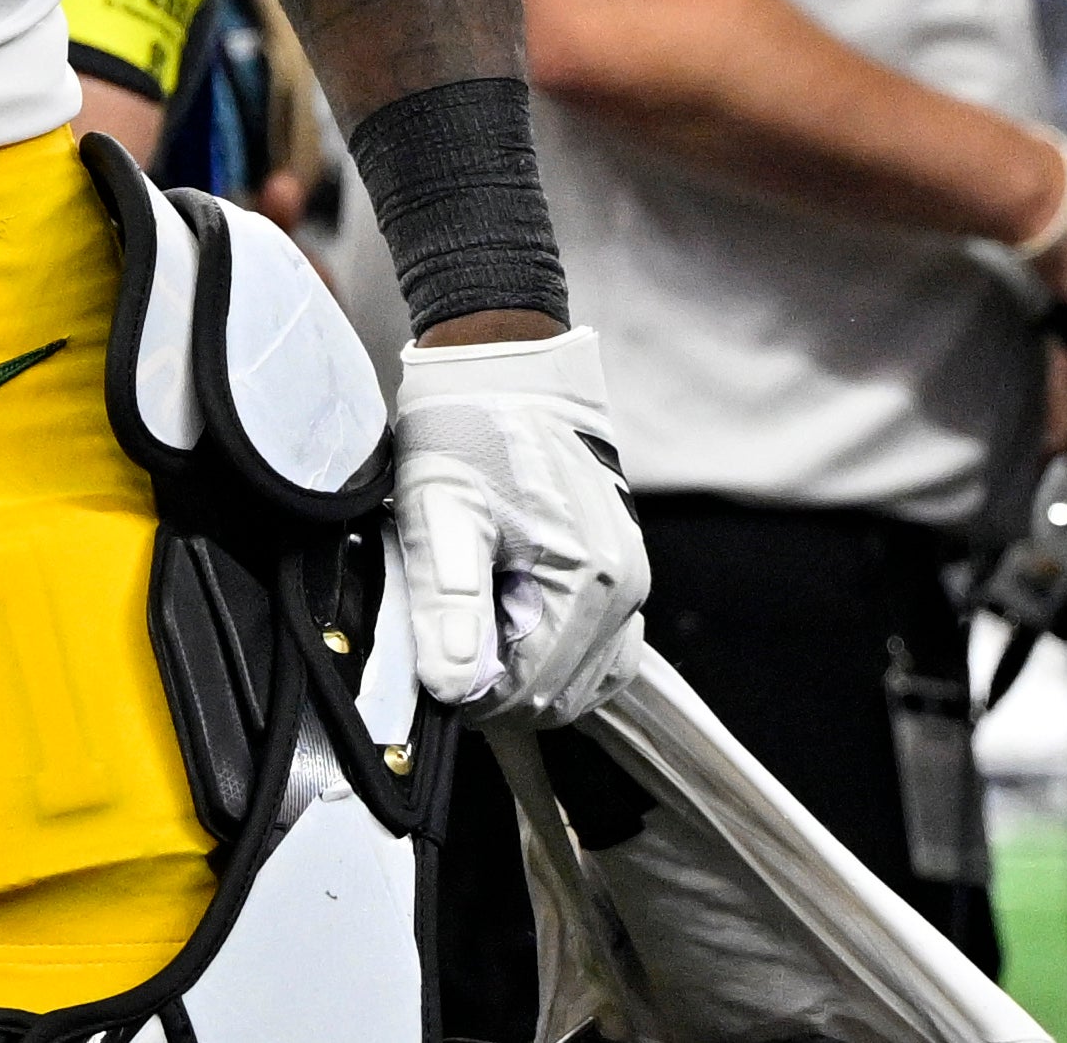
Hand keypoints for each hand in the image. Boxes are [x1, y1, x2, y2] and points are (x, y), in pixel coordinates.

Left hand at [390, 325, 651, 725]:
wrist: (507, 370)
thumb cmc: (467, 434)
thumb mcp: (441, 514)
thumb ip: (450, 606)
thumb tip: (453, 687)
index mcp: (585, 578)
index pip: (533, 689)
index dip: (477, 698)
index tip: (436, 675)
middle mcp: (623, 587)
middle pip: (562, 691)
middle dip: (501, 689)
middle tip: (448, 653)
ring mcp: (630, 579)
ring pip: (584, 675)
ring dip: (529, 675)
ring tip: (476, 634)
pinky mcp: (623, 568)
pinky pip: (602, 646)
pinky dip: (559, 655)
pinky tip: (514, 629)